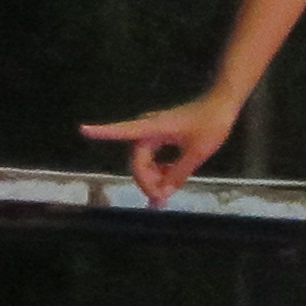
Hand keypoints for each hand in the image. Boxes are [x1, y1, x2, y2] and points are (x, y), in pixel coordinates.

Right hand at [79, 92, 239, 205]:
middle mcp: (149, 129)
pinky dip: (159, 170)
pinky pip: (153, 157)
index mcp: (153, 129)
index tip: (82, 129)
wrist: (222, 104)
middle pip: (138, 162)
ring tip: (167, 194)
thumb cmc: (211, 124)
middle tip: (160, 202)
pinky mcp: (161, 135)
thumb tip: (163, 193)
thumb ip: (179, 174)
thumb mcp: (197, 153)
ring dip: (154, 178)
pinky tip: (170, 181)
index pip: (122, 131)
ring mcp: (154, 132)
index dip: (102, 131)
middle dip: (147, 182)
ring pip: (145, 162)